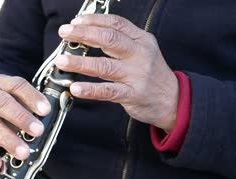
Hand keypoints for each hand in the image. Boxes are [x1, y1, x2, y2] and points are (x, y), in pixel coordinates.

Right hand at [0, 75, 50, 170]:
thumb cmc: (8, 106)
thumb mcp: (19, 100)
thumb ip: (33, 110)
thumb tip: (52, 128)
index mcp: (3, 84)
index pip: (18, 85)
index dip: (32, 97)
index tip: (46, 110)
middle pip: (2, 103)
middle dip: (21, 117)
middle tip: (38, 131)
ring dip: (9, 140)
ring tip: (24, 153)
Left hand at [55, 14, 178, 130]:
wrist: (173, 100)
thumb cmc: (151, 75)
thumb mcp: (142, 51)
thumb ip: (120, 42)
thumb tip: (88, 34)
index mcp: (141, 40)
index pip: (116, 23)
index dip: (93, 20)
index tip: (75, 21)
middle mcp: (140, 54)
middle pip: (109, 39)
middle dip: (83, 34)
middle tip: (64, 33)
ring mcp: (137, 74)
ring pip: (104, 66)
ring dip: (80, 63)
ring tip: (62, 61)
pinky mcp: (134, 94)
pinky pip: (108, 91)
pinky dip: (90, 90)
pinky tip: (75, 88)